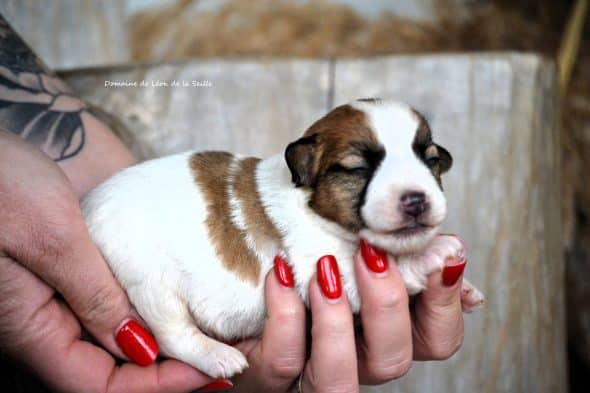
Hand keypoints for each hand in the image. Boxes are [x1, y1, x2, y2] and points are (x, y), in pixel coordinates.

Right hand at [0, 130, 212, 391]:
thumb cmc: (1, 182)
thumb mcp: (51, 237)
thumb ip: (92, 295)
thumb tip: (138, 348)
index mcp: (32, 328)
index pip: (99, 385)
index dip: (156, 386)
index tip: (208, 372)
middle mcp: (47, 323)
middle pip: (112, 369)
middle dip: (168, 371)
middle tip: (223, 359)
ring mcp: (61, 299)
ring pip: (117, 341)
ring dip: (165, 343)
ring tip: (215, 336)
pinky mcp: (74, 274)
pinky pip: (114, 306)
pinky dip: (151, 310)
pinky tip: (184, 301)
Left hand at [232, 241, 466, 391]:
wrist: (243, 271)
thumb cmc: (310, 256)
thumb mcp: (357, 249)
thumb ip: (402, 255)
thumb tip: (452, 256)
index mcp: (385, 332)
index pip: (437, 341)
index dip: (446, 305)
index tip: (442, 257)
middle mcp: (355, 360)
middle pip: (392, 361)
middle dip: (386, 304)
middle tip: (370, 253)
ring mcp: (311, 372)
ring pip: (339, 380)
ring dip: (336, 322)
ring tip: (324, 270)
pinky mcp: (266, 373)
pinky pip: (282, 361)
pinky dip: (284, 313)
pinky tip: (280, 272)